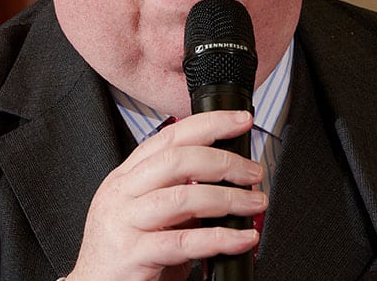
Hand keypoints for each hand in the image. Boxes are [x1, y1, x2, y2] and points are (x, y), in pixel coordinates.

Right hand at [66, 110, 266, 280]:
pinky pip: (183, 242)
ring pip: (182, 198)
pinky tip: (242, 239)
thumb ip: (177, 196)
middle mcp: (121, 193)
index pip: (168, 137)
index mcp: (126, 177)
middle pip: (177, 160)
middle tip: (253, 172)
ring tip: (254, 203)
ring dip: (228, 199)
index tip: (240, 121)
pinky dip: (220, 238)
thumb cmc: (124, 255)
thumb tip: (226, 184)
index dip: (208, 124)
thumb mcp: (147, 216)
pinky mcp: (132, 254)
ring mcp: (123, 222)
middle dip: (223, 161)